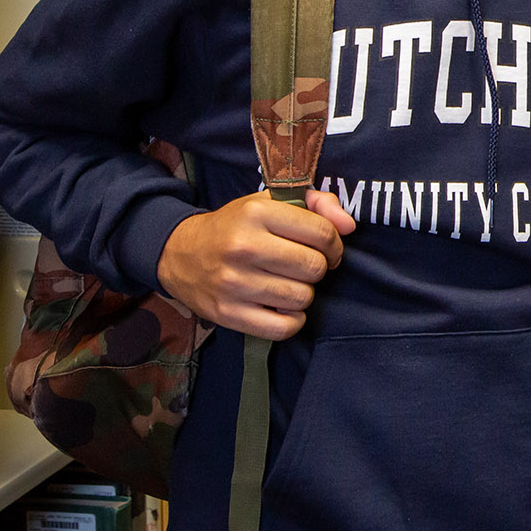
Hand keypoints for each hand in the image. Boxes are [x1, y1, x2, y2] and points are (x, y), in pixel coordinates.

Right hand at [157, 188, 356, 339]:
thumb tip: (349, 226)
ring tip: (288, 283)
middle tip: (304, 266)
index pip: (321, 233)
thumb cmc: (236, 226)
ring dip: (303, 293)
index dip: (333, 242)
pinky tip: (282, 306)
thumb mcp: (270, 203)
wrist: (180, 253)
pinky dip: (292, 319)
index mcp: (256, 213)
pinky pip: (284, 327)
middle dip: (318, 267)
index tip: (326, 247)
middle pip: (314, 267)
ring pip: (303, 297)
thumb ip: (317, 204)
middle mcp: (244, 246)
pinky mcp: (228, 313)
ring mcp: (234, 283)